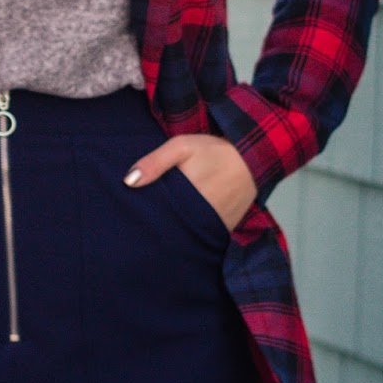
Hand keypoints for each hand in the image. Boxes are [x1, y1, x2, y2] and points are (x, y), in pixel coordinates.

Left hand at [123, 133, 258, 232]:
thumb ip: (155, 162)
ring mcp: (214, 225)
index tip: (132, 213)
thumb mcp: (182, 146)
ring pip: (185, 235)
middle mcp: (201, 215)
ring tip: (163, 222)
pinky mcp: (224, 230)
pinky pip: (202, 236)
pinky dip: (192, 232)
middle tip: (143, 220)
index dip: (143, 215)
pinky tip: (182, 225)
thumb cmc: (215, 151)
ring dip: (174, 230)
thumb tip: (128, 181)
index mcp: (187, 195)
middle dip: (156, 225)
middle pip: (169, 228)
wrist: (253, 159)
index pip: (156, 214)